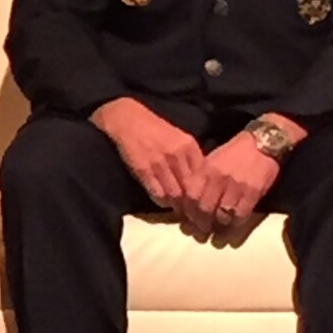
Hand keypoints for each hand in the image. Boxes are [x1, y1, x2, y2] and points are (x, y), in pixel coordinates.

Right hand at [90, 98, 205, 211]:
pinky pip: (157, 193)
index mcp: (190, 146)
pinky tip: (162, 200)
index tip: (203, 202)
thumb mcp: (180, 139)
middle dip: (192, 204)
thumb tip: (201, 183)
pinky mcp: (143, 170)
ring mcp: (159, 163)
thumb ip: (191, 159)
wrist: (128, 119)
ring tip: (177, 209)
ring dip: (177, 205)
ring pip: (175, 194)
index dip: (204, 194)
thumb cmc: (155, 130)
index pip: (203, 178)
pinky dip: (161, 201)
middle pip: (190, 189)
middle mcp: (177, 155)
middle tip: (192, 213)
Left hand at [186, 133, 282, 245]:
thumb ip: (200, 179)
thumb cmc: (234, 153)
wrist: (262, 143)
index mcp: (206, 169)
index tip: (188, 223)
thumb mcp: (211, 160)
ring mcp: (236, 186)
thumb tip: (189, 203)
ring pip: (222, 215)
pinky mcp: (253, 192)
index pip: (191, 197)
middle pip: (204, 209)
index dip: (188, 213)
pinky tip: (231, 231)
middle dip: (201, 226)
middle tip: (201, 234)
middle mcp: (218, 178)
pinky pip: (240, 215)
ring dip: (218, 230)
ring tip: (216, 238)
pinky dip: (234, 226)